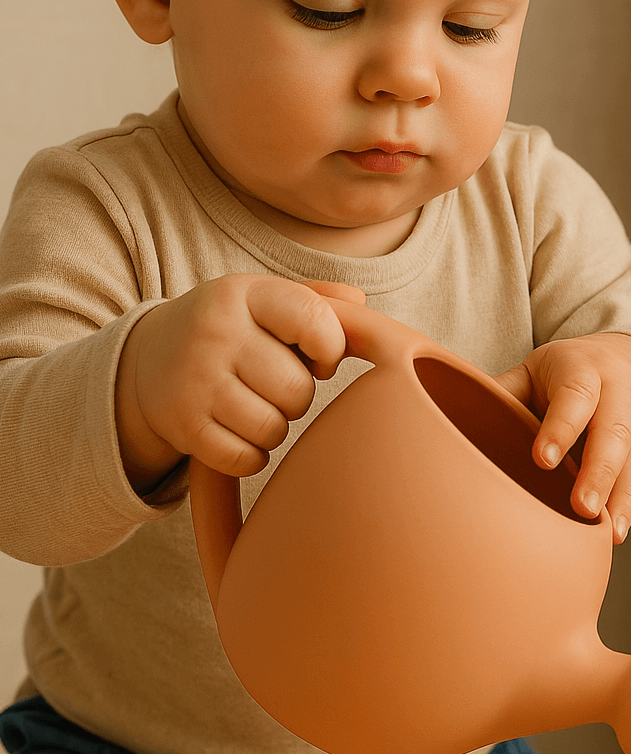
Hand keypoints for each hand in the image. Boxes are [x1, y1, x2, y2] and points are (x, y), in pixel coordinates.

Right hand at [115, 275, 364, 490]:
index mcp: (244, 294)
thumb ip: (317, 299)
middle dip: (298, 396)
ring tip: (256, 406)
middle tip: (276, 386)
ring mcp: (194, 381)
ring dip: (275, 426)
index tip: (320, 358)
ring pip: (273, 428)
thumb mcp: (266, 300)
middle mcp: (214, 332)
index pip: (314, 321)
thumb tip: (359, 304)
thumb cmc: (232, 329)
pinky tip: (239, 432)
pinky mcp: (181, 425)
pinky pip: (245, 459)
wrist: (148, 357)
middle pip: (297, 389)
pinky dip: (251, 455)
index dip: (331, 348)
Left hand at [494, 333, 630, 543]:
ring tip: (607, 533)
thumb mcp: (540, 368)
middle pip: (614, 432)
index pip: (576, 396)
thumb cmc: (573, 372)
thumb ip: (506, 390)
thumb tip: (452, 414)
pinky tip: (617, 533)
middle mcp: (621, 394)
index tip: (542, 460)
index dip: (561, 428)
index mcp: (585, 369)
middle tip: (581, 507)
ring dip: (623, 498)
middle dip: (599, 472)